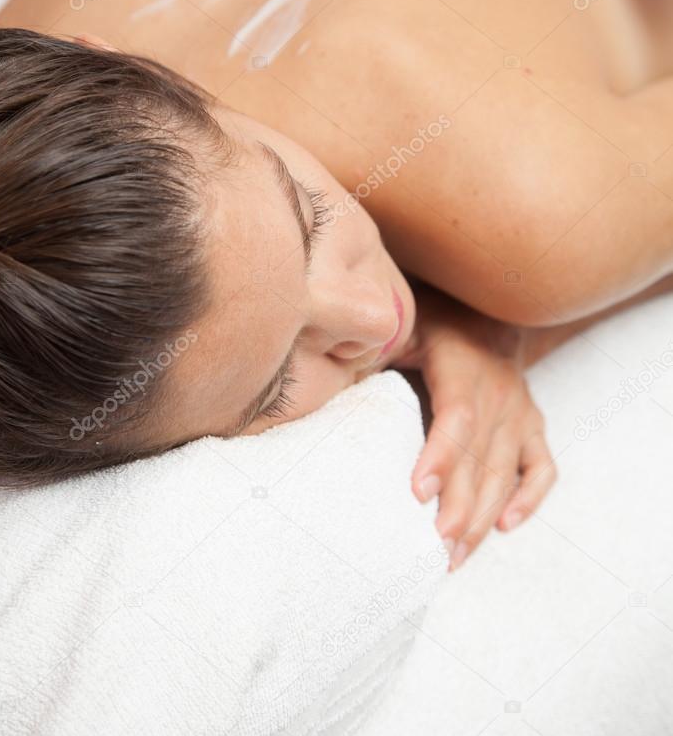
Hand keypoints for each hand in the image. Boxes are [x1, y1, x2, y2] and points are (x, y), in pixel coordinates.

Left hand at [395, 288, 555, 570]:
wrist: (483, 313)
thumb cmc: (431, 324)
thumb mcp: (400, 326)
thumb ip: (373, 352)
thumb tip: (329, 378)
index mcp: (462, 365)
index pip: (457, 416)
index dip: (440, 455)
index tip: (417, 493)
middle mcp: (499, 390)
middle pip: (483, 456)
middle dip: (461, 507)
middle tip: (435, 548)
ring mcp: (520, 410)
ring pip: (509, 471)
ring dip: (485, 518)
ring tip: (455, 557)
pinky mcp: (533, 425)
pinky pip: (542, 467)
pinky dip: (529, 498)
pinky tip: (505, 526)